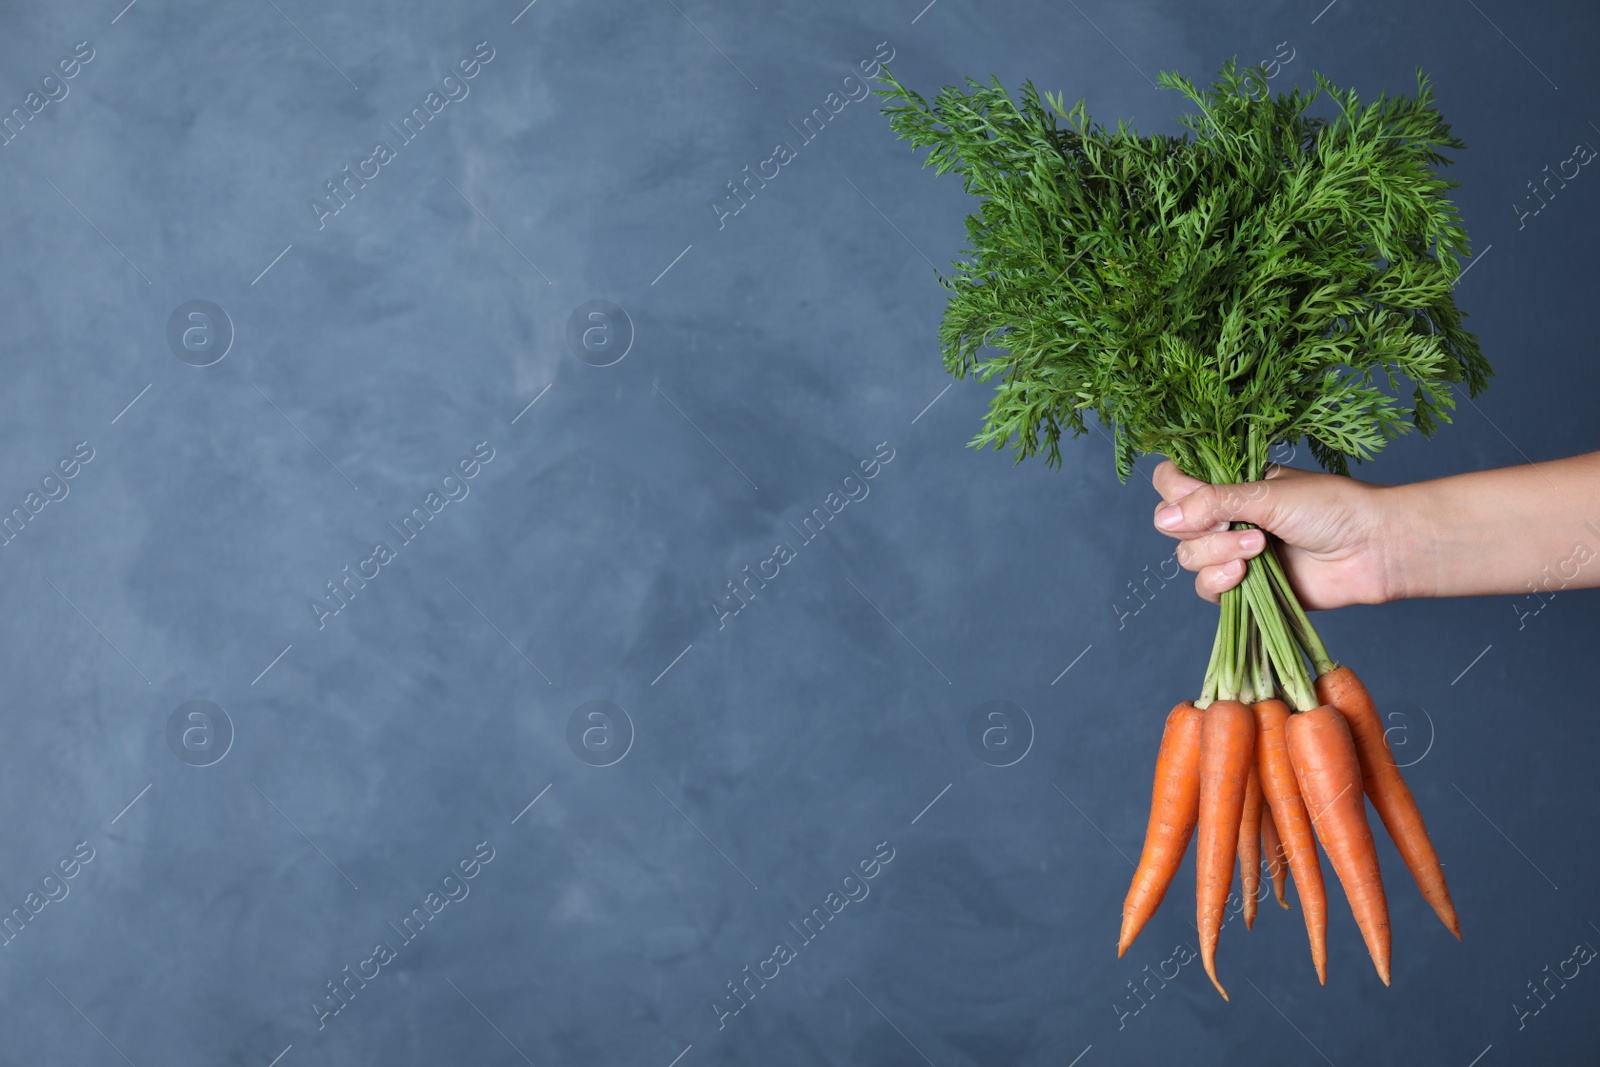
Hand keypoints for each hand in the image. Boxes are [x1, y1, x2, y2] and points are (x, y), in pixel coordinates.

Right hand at [1150, 460, 1403, 608]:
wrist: (1373, 549)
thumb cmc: (1331, 508)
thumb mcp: (1268, 494)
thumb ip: (1213, 503)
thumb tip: (1164, 520)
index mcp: (1230, 482)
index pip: (1173, 482)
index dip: (1175, 493)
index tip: (1197, 498)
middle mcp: (1225, 516)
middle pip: (1173, 525)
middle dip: (1202, 530)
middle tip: (1242, 528)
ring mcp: (1232, 551)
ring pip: (1188, 558)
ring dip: (1217, 554)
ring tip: (1259, 550)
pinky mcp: (1243, 587)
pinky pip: (1206, 588)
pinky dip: (1219, 582)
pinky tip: (1244, 576)